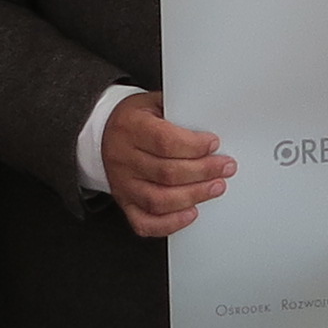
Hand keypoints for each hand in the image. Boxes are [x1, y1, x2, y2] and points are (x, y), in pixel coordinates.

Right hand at [97, 92, 232, 235]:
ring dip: (193, 196)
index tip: (214, 144)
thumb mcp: (152, 104)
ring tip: (215, 187)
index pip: (164, 141)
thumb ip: (178, 112)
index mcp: (131, 128)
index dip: (194, 146)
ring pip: (160, 200)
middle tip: (225, 167)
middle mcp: (124, 158)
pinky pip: (145, 223)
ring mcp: (123, 184)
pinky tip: (190, 214)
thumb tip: (211, 121)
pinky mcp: (125, 203)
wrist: (102, 133)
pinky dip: (169, 223)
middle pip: (167, 173)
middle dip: (203, 172)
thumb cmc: (134, 119)